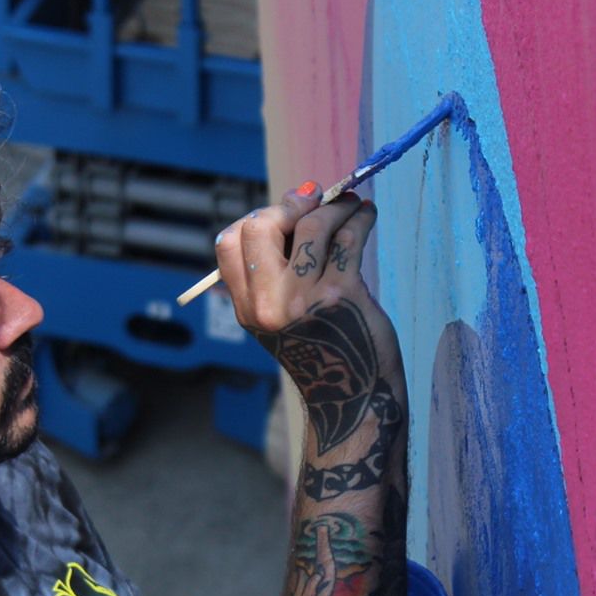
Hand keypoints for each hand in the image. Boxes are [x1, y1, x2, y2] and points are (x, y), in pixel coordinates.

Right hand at [211, 183, 389, 378]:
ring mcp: (304, 298)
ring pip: (312, 225)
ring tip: (350, 205)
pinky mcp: (342, 295)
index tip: (286, 213)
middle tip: (316, 200)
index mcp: (247, 308)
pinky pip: (348, 238)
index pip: (229, 243)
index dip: (257, 217)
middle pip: (260, 226)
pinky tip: (367, 215)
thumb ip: (279, 268)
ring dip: (335, 206)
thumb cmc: (323, 347)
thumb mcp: (283, 315)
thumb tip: (300, 198)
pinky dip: (360, 218)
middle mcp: (268, 304)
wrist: (353, 397)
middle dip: (292, 204)